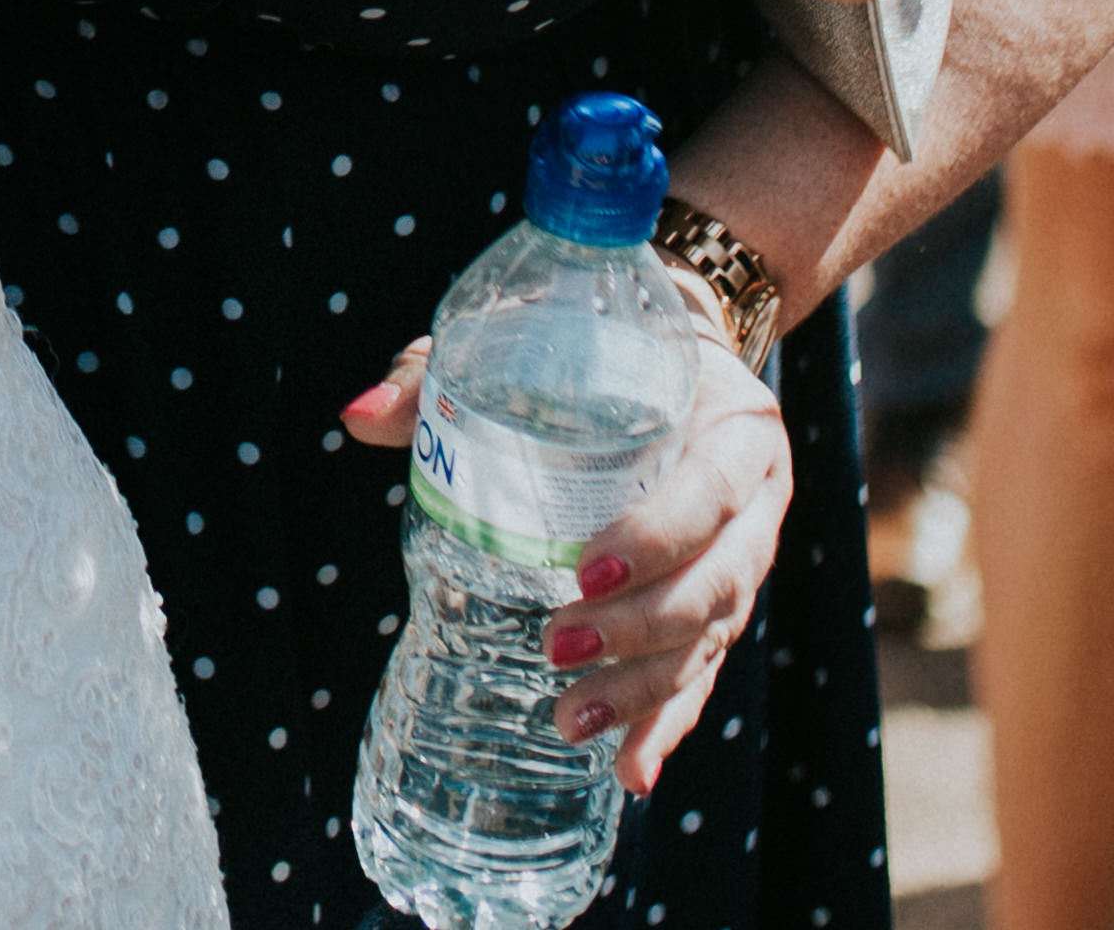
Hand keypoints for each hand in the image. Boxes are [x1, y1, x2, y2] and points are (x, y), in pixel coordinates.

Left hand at [336, 308, 796, 799]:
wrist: (677, 355)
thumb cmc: (593, 348)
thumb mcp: (530, 341)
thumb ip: (445, 373)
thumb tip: (356, 419)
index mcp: (731, 426)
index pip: (707, 491)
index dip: (654, 538)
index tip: (581, 572)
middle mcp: (757, 499)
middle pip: (715, 581)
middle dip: (638, 628)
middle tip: (555, 648)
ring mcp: (749, 557)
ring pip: (712, 637)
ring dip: (645, 689)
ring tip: (569, 720)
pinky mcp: (727, 603)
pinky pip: (706, 671)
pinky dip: (669, 722)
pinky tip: (630, 771)